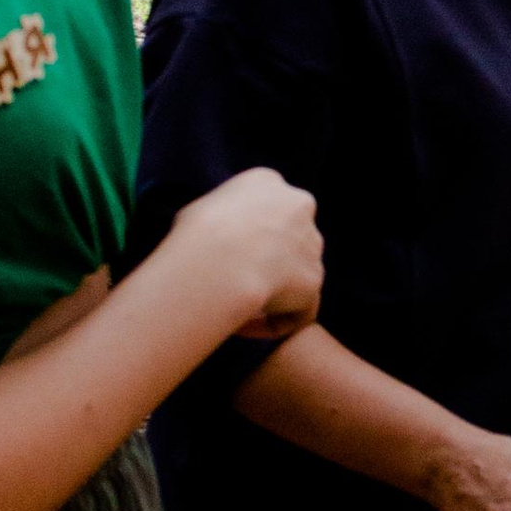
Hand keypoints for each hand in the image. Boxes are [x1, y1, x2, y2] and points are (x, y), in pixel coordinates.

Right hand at [169, 169, 324, 337]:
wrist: (218, 261)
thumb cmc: (197, 233)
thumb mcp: (199, 210)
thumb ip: (220, 217)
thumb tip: (213, 235)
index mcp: (269, 183)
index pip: (268, 207)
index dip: (249, 236)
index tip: (227, 257)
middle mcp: (299, 207)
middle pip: (290, 237)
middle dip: (269, 262)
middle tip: (236, 284)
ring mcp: (312, 244)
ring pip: (297, 273)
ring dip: (273, 294)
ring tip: (237, 313)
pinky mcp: (314, 281)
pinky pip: (297, 309)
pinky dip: (273, 323)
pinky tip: (244, 328)